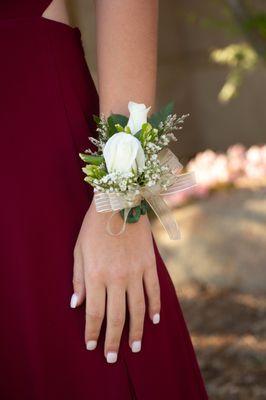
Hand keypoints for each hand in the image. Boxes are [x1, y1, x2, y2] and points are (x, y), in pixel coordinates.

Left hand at [71, 198, 160, 362]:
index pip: (94, 312)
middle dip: (113, 340)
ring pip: (138, 309)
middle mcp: (117, 278)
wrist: (118, 202)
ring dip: (136, 331)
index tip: (91, 345)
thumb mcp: (79, 250)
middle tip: (112, 357)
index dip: (93, 331)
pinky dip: (154, 307)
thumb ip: (78, 279)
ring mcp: (136, 272)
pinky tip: (153, 321)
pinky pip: (154, 291)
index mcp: (96, 275)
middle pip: (116, 316)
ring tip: (135, 347)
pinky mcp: (149, 264)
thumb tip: (75, 305)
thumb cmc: (94, 227)